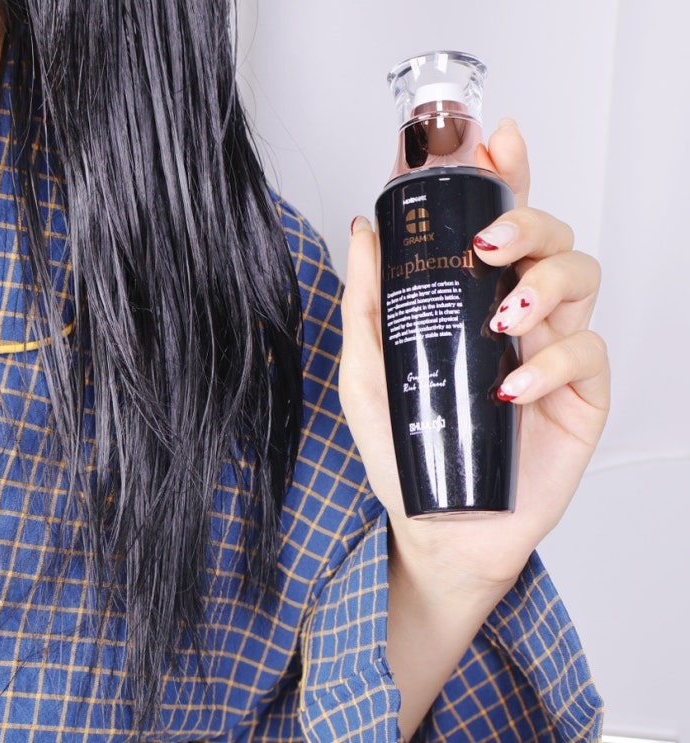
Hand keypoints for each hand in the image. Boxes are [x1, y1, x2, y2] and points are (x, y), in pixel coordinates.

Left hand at [340, 118, 609, 591]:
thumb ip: (367, 303)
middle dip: (529, 222)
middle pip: (551, 237)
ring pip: (581, 278)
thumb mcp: (368, 371)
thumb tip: (362, 230)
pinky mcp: (581, 395)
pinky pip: (587, 353)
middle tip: (490, 246)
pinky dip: (552, 361)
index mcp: (472, 301)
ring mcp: (553, 351)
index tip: (498, 141)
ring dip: (546, 283)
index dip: (508, 174)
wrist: (439, 523)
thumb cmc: (405, 448)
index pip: (499, 223)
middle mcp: (518, 315)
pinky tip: (512, 387)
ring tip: (503, 319)